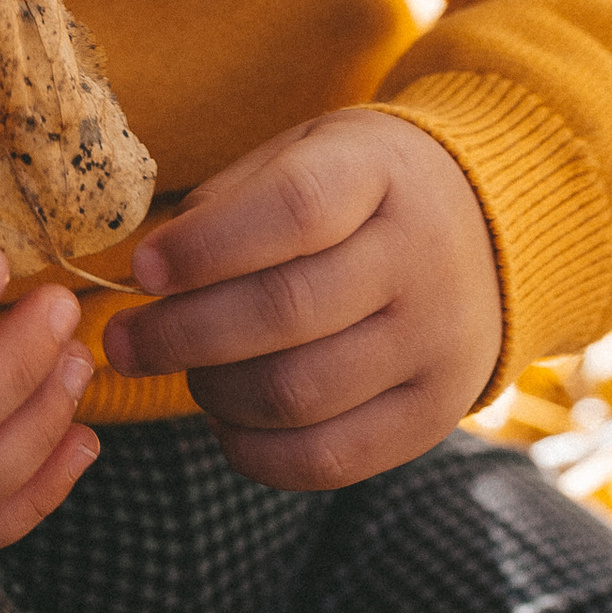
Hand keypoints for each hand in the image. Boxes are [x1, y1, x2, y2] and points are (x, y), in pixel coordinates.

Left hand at [103, 106, 502, 491]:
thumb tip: (152, 272)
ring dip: (214, 392)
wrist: (487, 230)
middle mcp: (421, 259)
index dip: (207, 246)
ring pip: (298, 393)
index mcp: (383, 173)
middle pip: (286, 312)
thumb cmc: (360, 189)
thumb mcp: (308, 152)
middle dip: (182, 334)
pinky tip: (226, 421)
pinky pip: (329, 460)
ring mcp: (435, 343)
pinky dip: (256, 452)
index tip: (145, 269)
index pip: (293, 210)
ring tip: (186, 371)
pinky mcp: (432, 415)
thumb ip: (232, 201)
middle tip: (124, 341)